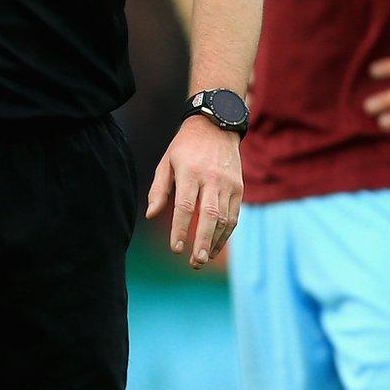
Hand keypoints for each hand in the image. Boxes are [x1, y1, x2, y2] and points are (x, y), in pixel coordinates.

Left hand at [145, 115, 241, 268]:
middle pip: (208, 216)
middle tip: (194, 262)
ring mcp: (228, 184)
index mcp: (189, 172)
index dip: (179, 229)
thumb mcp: (166, 162)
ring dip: (214, 242)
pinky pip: (233, 215)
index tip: (175, 248)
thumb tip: (150, 215)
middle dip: (201, 242)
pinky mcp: (238, 188)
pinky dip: (226, 234)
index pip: (185, 206)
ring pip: (224, 219)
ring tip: (202, 259)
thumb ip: (158, 189)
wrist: (217, 126)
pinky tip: (214, 246)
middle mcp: (211, 179)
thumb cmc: (185, 147)